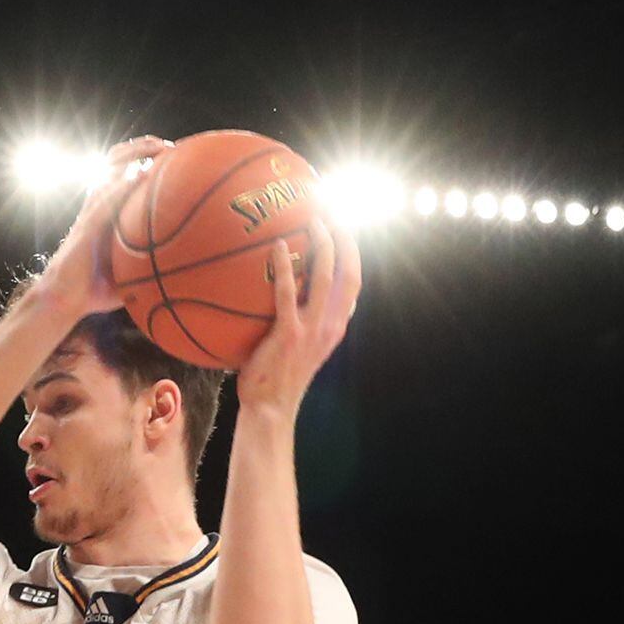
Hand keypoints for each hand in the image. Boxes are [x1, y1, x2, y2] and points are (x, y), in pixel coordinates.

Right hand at [34, 137, 169, 321]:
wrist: (63, 300)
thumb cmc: (93, 290)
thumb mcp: (128, 274)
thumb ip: (149, 267)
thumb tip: (181, 275)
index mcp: (107, 211)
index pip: (124, 172)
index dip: (145, 156)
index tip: (171, 156)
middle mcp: (99, 205)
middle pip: (117, 160)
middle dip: (142, 146)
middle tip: (167, 146)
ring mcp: (92, 212)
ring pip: (111, 170)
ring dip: (135, 155)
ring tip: (159, 148)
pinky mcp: (87, 226)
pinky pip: (107, 199)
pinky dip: (124, 185)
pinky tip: (142, 175)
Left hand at [234, 215, 360, 419]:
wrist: (270, 410)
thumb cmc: (277, 379)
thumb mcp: (302, 349)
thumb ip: (305, 323)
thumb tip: (291, 296)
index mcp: (336, 327)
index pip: (353, 282)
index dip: (353, 253)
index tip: (345, 229)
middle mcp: (330, 325)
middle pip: (347, 271)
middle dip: (345, 238)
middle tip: (332, 213)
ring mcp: (311, 329)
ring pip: (325, 275)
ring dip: (322, 243)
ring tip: (312, 220)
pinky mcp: (288, 334)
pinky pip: (288, 292)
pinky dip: (285, 266)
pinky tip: (278, 247)